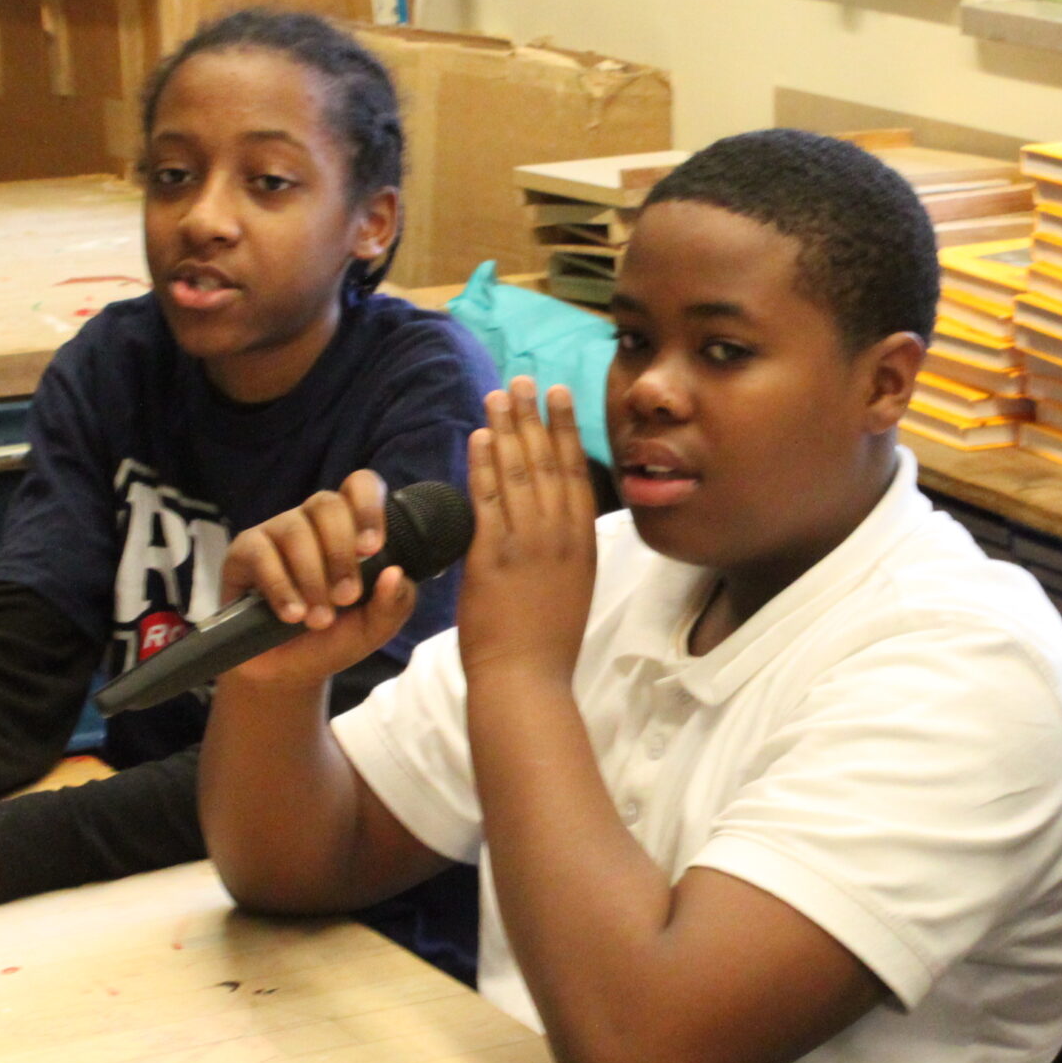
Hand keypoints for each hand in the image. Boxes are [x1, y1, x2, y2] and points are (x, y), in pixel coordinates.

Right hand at [218, 469, 418, 689]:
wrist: (285, 673)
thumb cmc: (332, 639)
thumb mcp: (374, 629)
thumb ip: (395, 604)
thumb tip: (397, 573)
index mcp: (349, 527)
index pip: (360, 486)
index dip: (368, 508)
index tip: (373, 548)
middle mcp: (312, 522)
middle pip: (327, 504)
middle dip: (341, 553)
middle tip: (346, 597)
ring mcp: (276, 532)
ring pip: (295, 530)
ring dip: (312, 577)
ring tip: (318, 618)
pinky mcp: (243, 552)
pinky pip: (260, 552)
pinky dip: (280, 586)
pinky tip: (291, 614)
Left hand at [457, 378, 597, 685]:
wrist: (526, 681)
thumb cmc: (546, 645)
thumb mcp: (572, 589)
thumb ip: (564, 551)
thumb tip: (555, 521)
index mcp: (582, 544)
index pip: (575, 473)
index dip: (565, 430)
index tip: (559, 395)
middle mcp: (559, 537)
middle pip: (547, 463)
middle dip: (535, 417)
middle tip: (525, 380)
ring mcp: (527, 546)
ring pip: (518, 473)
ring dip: (507, 429)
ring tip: (499, 394)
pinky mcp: (492, 558)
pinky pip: (487, 501)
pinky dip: (483, 465)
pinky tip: (479, 437)